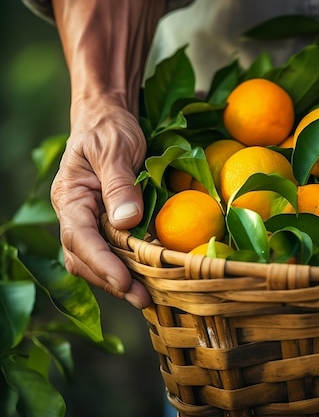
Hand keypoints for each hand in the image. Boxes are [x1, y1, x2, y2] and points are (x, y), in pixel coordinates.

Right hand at [50, 0, 166, 306]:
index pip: (80, 238)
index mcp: (71, 198)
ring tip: (150, 296)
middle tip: (144, 299)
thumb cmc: (109, 129)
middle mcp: (76, 214)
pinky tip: (149, 275)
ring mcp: (90, 219)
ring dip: (120, 279)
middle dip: (112, 281)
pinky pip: (112, 249)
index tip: (125, 281)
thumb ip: (119, 184)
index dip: (102, 263)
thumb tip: (127, 221)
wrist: (109, 117)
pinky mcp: (107, 221)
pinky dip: (128, 265)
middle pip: (84, 258)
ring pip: (96, 259)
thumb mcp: (115, 150)